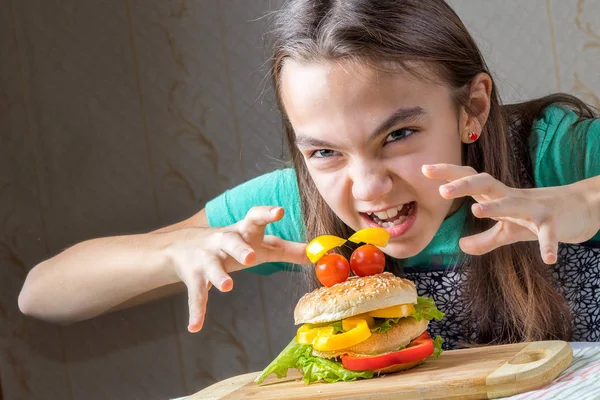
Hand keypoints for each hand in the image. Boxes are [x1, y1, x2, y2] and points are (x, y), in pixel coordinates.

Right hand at [162, 206, 308, 331]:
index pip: (254, 217)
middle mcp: (222, 241)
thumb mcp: (259, 245)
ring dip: (219, 276)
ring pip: (212, 267)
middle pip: (231, 241)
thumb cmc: (233, 245)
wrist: (182, 246)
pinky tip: (195, 327)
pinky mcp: (194, 276)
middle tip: (251, 257)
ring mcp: (206, 258)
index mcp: (243, 232)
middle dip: (240, 248)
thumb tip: (316, 254)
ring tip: (227, 287)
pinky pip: (196, 295)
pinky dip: (196, 311)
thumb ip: (287, 249)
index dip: (266, 213)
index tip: (279, 211)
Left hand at [422, 164, 598, 263]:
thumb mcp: (508, 230)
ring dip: (495, 206)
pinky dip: (548, 245)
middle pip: (485, 183)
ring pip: (513, 202)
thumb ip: (485, 239)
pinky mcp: (553, 221)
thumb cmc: (536, 216)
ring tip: (475, 210)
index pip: (469, 179)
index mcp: (497, 196)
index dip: (448, 173)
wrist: (578, 209)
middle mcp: (512, 197)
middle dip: (464, 184)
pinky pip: (549, 233)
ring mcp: (534, 207)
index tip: (424, 168)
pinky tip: (548, 259)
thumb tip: (461, 245)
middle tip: (441, 190)